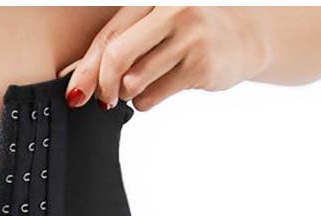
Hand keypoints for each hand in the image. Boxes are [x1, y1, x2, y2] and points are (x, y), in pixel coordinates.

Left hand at [61, 7, 268, 112]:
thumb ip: (121, 44)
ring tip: (145, 84)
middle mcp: (171, 8)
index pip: (109, 35)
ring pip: (134, 82)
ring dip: (130, 94)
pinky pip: (152, 97)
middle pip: (116, 57)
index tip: (74, 93)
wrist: (247, 35)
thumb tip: (77, 83)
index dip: (85, 69)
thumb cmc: (190, 32)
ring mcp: (189, 35)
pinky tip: (162, 88)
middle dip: (103, 86)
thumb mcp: (155, 25)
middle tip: (105, 100)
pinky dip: (147, 101)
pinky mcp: (200, 64)